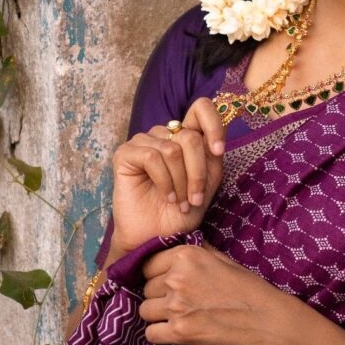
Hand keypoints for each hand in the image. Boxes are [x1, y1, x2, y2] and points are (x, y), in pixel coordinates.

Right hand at [111, 98, 224, 252]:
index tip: (219, 150)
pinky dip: (164, 181)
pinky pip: (152, 157)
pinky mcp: (125, 154)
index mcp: (186, 136)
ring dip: (181, 182)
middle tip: (194, 199)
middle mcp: (164, 134)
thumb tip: (217, 132)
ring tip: (179, 202)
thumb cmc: (182, 211)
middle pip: (190, 136)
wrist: (158, 237)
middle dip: (197, 172)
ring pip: (172, 149)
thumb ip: (213, 155)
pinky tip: (165, 196)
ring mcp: (143, 142)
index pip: (201, 107)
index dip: (214, 124)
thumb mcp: (207, 182)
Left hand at [138, 240, 297, 344]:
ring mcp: (176, 306)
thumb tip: (178, 246)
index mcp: (187, 256)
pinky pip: (150, 333)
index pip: (148, 265)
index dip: (156, 275)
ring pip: (145, 310)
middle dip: (158, 295)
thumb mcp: (223, 259)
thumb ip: (197, 252)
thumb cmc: (248, 289)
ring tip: (177, 317)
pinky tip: (174, 332)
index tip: (166, 283)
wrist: (266, 321)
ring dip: (157, 315)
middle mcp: (177, 278)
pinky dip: (159, 335)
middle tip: (178, 302)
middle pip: (146, 288)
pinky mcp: (179, 332)